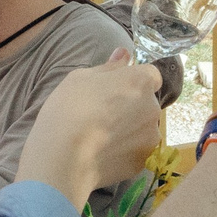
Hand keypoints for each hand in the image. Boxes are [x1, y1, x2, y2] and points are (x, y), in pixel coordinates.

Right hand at [14, 51, 165, 209]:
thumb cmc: (69, 109)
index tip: (115, 89)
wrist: (64, 158)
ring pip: (143, 129)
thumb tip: (125, 54)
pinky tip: (102, 154)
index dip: (134, 81)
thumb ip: (109, 67)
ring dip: (130, 130)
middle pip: (147, 103)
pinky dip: (124, 151)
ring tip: (100, 138)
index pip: (151, 75)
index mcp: (140, 82)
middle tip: (102, 114)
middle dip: (132, 106)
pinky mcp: (142, 162)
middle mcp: (152, 108)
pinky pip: (136, 151)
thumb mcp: (80, 78)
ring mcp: (150, 137)